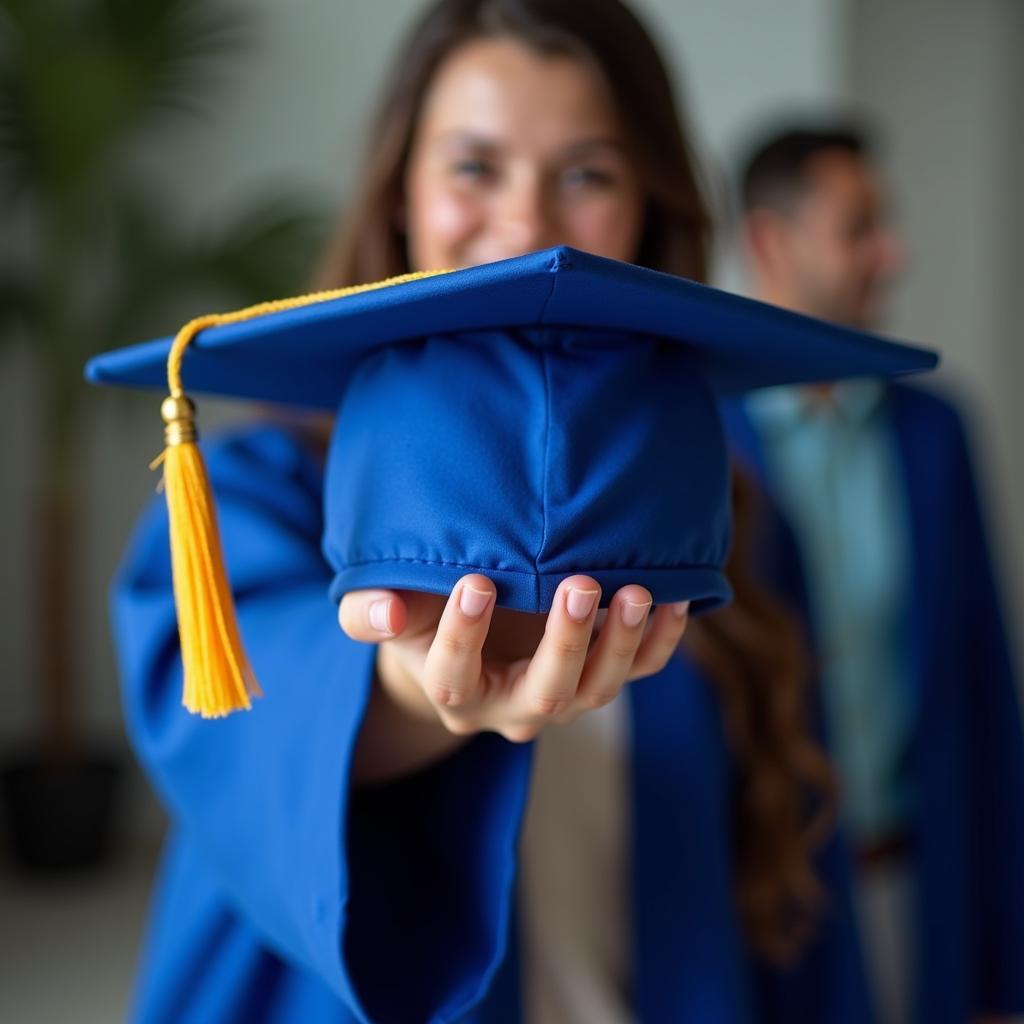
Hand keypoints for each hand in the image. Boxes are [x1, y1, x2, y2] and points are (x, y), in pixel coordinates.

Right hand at [340, 574, 688, 744]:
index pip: (454, 677)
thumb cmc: (421, 619)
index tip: (475, 583)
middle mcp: (513, 708)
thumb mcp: (386, 614)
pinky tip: (674, 600)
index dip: (463, 635)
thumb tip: (384, 614)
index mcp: (456, 694)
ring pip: (599, 687)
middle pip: (545, 692)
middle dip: (566, 643)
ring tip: (636, 592)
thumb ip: (370, 613)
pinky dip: (661, 642)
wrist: (467, 639)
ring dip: (622, 643)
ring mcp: (562, 697)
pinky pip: (639, 672)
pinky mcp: (598, 677)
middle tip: (578, 585)